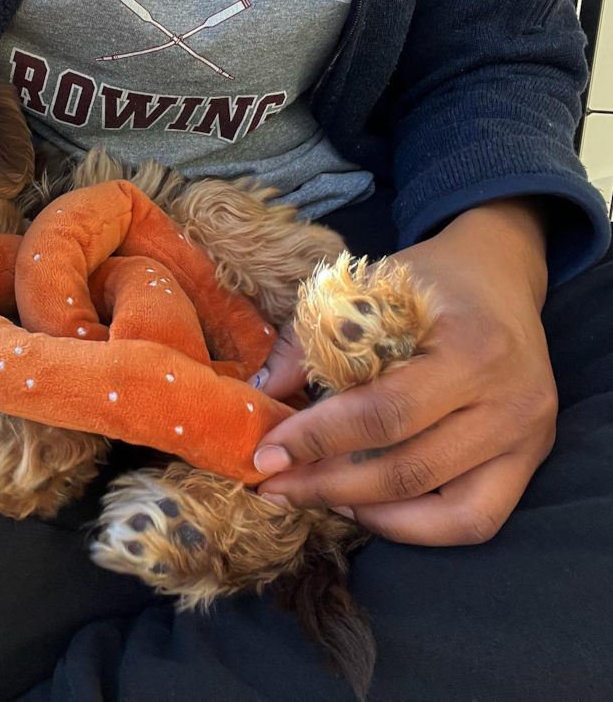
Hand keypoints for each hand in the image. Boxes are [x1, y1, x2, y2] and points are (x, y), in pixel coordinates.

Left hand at [253, 199, 556, 545]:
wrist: (500, 271)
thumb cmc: (427, 279)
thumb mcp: (366, 288)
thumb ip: (312, 339)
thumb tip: (263, 393)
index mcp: (470, 347)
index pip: (383, 414)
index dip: (317, 441)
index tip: (266, 455)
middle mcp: (511, 400)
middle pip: (410, 470)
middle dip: (328, 486)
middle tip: (276, 487)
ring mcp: (528, 436)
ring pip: (449, 513)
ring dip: (370, 515)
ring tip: (316, 498)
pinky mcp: (534, 458)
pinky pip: (477, 519)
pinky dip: (417, 526)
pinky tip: (367, 507)